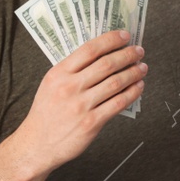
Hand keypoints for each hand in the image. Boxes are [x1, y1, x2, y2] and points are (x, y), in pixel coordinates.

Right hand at [15, 29, 145, 172]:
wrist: (37, 144)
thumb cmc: (46, 113)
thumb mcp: (51, 84)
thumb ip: (73, 70)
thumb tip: (103, 55)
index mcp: (59, 73)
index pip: (89, 49)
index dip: (111, 40)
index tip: (125, 36)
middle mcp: (70, 87)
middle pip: (106, 64)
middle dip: (127, 55)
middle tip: (139, 51)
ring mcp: (81, 105)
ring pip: (115, 83)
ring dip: (133, 73)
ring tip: (142, 68)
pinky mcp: (91, 123)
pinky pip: (118, 103)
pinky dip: (132, 93)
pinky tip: (138, 87)